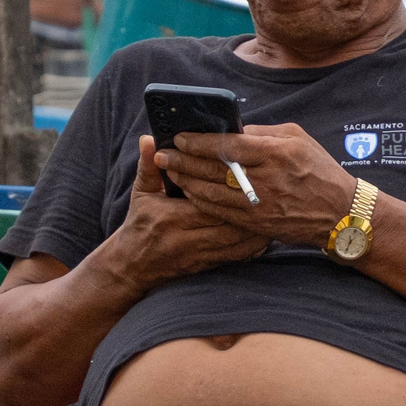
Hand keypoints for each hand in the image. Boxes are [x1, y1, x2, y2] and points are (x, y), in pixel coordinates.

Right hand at [89, 136, 268, 293]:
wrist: (132, 265)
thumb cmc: (139, 223)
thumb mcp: (141, 193)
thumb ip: (148, 167)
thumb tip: (148, 140)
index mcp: (172, 218)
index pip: (206, 203)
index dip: (227, 192)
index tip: (246, 177)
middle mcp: (187, 239)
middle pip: (227, 225)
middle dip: (249, 212)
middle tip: (269, 194)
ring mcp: (199, 255)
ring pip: (236, 245)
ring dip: (256, 230)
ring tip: (272, 213)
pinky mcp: (207, 265)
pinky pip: (235, 258)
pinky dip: (252, 248)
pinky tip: (265, 235)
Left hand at [165, 121, 356, 248]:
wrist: (341, 213)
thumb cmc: (320, 170)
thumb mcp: (298, 139)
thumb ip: (264, 133)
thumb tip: (233, 131)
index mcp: (276, 154)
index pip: (228, 145)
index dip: (199, 142)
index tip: (180, 137)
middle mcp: (266, 180)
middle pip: (214, 169)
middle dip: (184, 161)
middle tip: (164, 154)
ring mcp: (261, 205)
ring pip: (212, 193)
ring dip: (187, 181)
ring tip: (170, 171)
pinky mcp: (258, 224)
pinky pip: (221, 212)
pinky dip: (201, 201)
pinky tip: (189, 192)